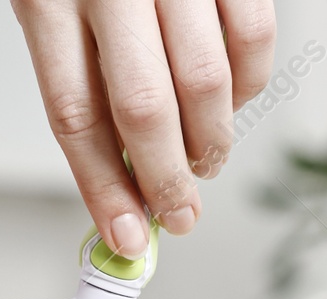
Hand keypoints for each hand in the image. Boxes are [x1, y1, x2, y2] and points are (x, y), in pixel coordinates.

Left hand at [11, 0, 276, 255]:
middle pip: (142, 109)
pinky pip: (252, 34)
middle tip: (179, 213)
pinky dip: (250, 83)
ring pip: (204, 81)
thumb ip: (83, 74)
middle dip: (167, 180)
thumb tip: (119, 175)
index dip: (103, 189)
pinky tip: (233, 98)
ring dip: (212, 141)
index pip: (74, 115)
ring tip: (206, 161)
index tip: (126, 237)